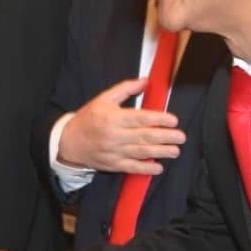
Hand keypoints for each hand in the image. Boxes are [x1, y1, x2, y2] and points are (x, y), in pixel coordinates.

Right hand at [58, 78, 184, 173]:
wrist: (69, 142)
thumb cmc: (88, 119)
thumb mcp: (103, 99)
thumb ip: (125, 89)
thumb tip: (145, 81)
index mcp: (113, 118)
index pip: (140, 118)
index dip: (159, 119)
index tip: (173, 120)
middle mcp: (114, 135)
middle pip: (144, 136)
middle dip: (165, 137)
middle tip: (180, 136)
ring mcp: (114, 152)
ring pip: (141, 152)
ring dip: (161, 152)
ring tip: (175, 150)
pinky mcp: (113, 164)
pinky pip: (132, 167)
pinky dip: (146, 168)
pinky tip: (158, 167)